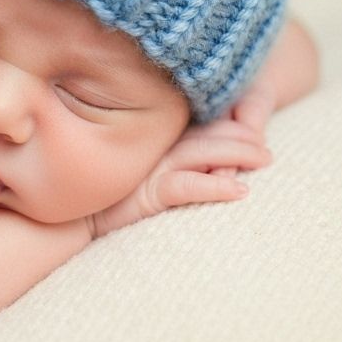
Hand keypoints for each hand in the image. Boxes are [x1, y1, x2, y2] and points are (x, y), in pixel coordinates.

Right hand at [89, 117, 271, 237]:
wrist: (73, 218)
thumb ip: (173, 158)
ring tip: (266, 160)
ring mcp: (153, 166)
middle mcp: (157, 146)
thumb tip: (216, 160)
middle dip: (244, 137)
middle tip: (268, 149)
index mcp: (158, 137)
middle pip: (209, 133)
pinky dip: (215, 186)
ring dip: (239, 154)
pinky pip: (187, 186)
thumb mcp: (144, 171)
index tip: (256, 130)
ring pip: (204, 152)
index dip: (232, 123)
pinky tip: (240, 191)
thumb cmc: (108, 197)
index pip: (204, 122)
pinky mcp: (148, 192)